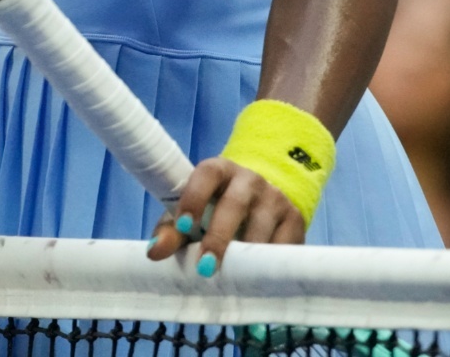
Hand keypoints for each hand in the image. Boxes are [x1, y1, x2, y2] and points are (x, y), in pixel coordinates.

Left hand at [145, 157, 306, 270]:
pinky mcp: (295, 220)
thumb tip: (154, 252)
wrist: (262, 198)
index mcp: (219, 170)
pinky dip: (270, 265)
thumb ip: (170, 230)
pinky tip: (258, 279)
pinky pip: (284, 245)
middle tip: (205, 268)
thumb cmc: (216, 208)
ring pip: (261, 227)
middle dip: (219, 237)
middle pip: (235, 203)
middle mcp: (249, 179)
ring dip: (246, 256)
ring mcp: (275, 198)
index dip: (194, 198)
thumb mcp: (192, 213)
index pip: (206, 174)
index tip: (182, 226)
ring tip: (231, 279)